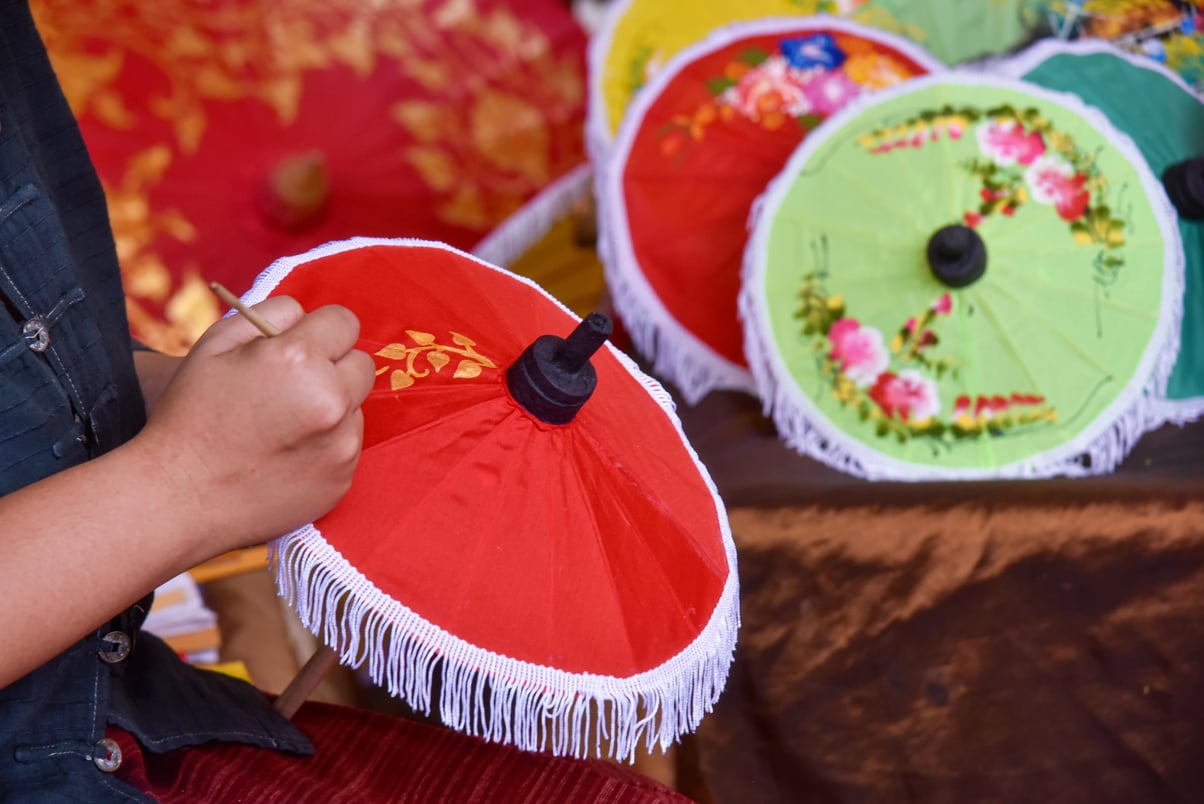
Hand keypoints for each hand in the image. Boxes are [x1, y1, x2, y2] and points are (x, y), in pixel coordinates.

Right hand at [132, 296, 375, 554]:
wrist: (178, 497)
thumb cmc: (190, 415)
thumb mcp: (214, 345)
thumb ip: (268, 314)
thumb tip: (305, 315)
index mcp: (300, 359)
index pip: (345, 322)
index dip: (320, 330)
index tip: (301, 345)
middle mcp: (331, 400)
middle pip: (361, 364)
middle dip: (332, 366)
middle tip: (291, 384)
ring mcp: (342, 444)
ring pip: (356, 406)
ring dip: (332, 406)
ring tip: (282, 424)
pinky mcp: (343, 479)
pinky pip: (348, 445)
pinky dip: (327, 443)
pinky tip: (286, 453)